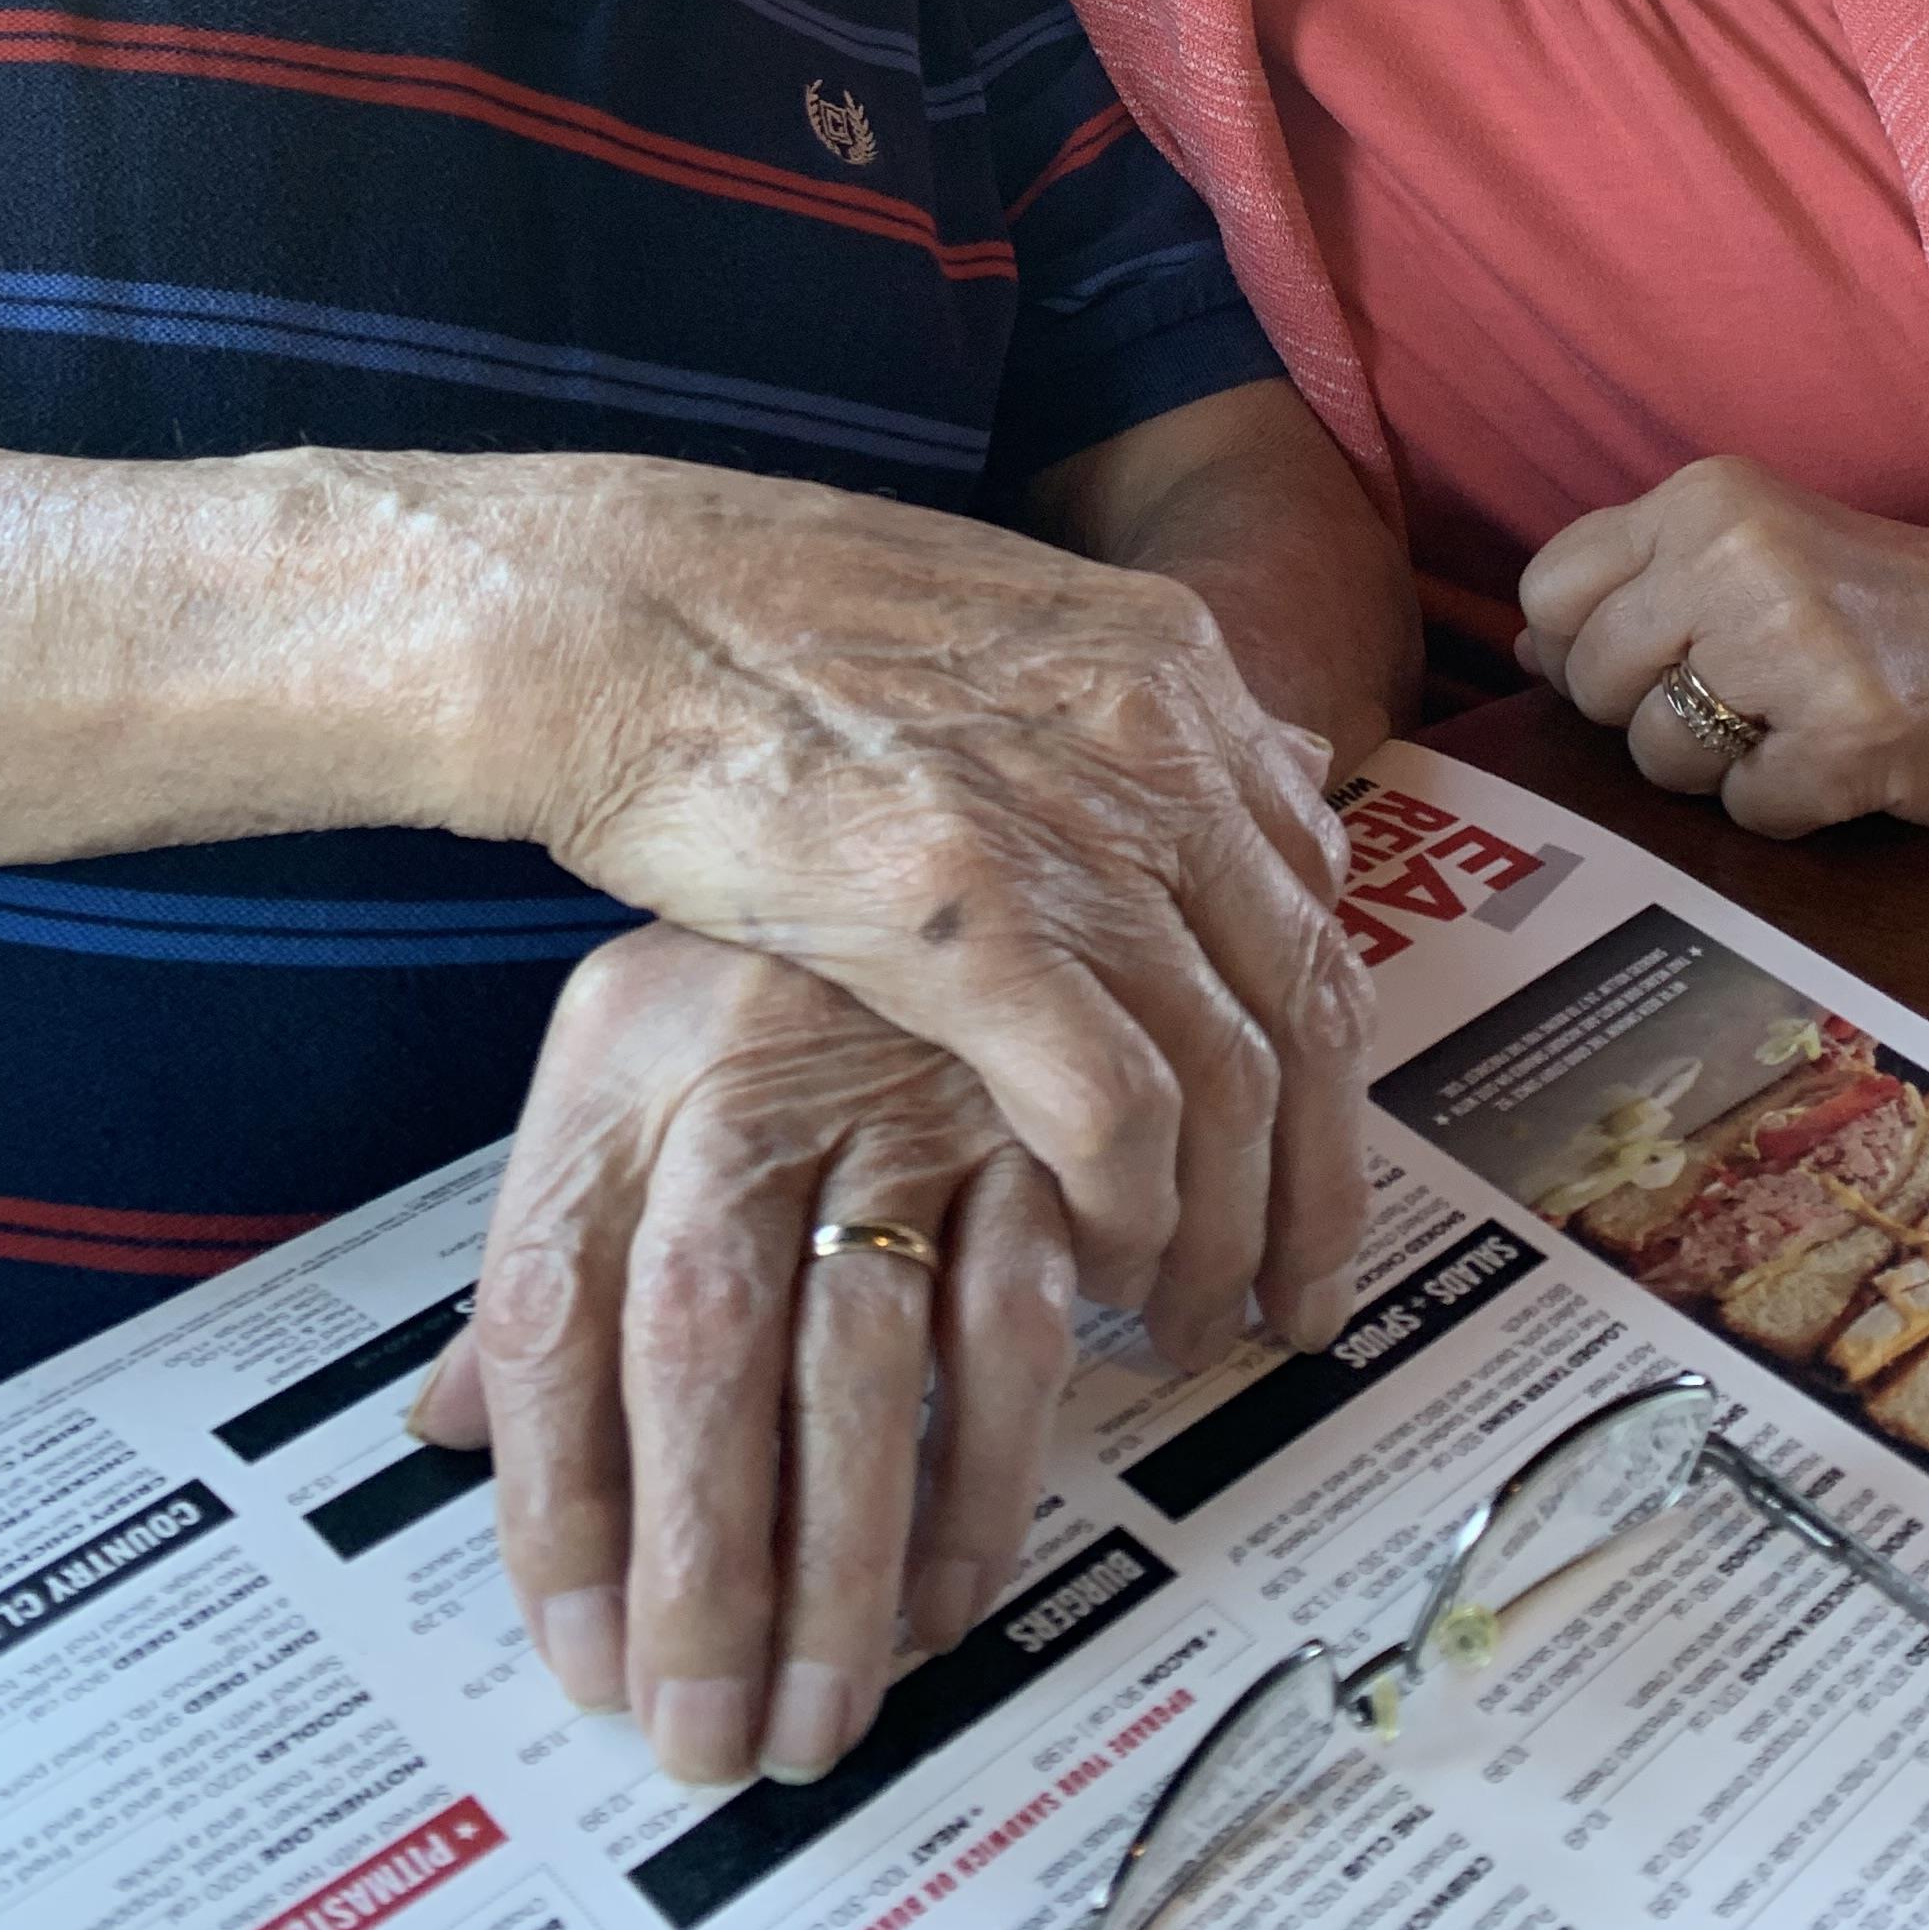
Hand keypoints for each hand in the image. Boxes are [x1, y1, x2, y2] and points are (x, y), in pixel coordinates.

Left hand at [409, 928, 1074, 1789]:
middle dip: (703, 1563)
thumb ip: (551, 1249)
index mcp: (619, 1057)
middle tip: (703, 1723)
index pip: (552, 1307)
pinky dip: (989, 1468)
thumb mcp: (619, 1058)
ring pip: (860, 1353)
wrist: (937, 788)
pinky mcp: (1030, 1119)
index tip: (582, 1650)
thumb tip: (453, 1430)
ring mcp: (897, 1088)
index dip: (559, 1500)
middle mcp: (743, 1069)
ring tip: (826, 1698)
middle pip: (697, 1343)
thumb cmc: (761, 959)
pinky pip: (1014, 1318)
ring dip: (848, 1557)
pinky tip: (955, 1580)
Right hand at [428, 454, 1370, 1354]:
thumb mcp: (981, 633)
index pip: (1311, 893)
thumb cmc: (753, 629)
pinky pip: (1118, 1113)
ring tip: (1191, 1321)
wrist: (610, 608)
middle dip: (1316, 1179)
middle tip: (1293, 1295)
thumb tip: (1223, 792)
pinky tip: (1098, 1276)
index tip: (1303, 1148)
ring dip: (1226, 1232)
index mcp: (1166, 663)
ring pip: (1234, 1081)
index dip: (1317, 1046)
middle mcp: (1156, 736)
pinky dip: (1130, 1216)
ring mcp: (1074, 825)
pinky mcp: (977, 921)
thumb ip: (1109, 720)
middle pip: (1307, 1002)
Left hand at [1516, 459, 1928, 832]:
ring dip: (1721, 768)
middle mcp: (1738, 560)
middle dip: (1650, 718)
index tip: (1650, 665)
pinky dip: (1788, 809)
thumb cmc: (1894, 601)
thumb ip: (1645, 588)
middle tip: (1741, 704)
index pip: (1552, 591)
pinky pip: (1749, 812)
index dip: (1583, 652)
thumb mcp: (1759, 550)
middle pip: (1597, 684)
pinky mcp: (1849, 744)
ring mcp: (1794, 653)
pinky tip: (1843, 764)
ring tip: (1799, 728)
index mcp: (1709, 500)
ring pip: (1661, 755)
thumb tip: (1528, 650)